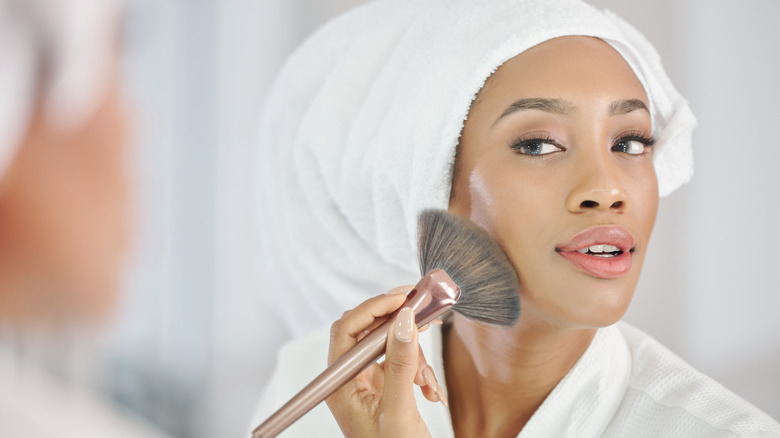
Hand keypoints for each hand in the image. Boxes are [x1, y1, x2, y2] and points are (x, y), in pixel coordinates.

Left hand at [326, 287, 445, 437]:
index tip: (404, 297)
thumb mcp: (398, 410)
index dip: (374, 307)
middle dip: (398, 325)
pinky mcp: (385, 389)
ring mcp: (368, 385)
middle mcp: (351, 380)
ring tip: (427, 381)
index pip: (348, 328)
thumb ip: (400, 364)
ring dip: (416, 358)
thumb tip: (403, 320)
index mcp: (341, 384)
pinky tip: (430, 392)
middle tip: (424, 312)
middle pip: (368, 332)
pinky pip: (403, 364)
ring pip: (390, 346)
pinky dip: (420, 372)